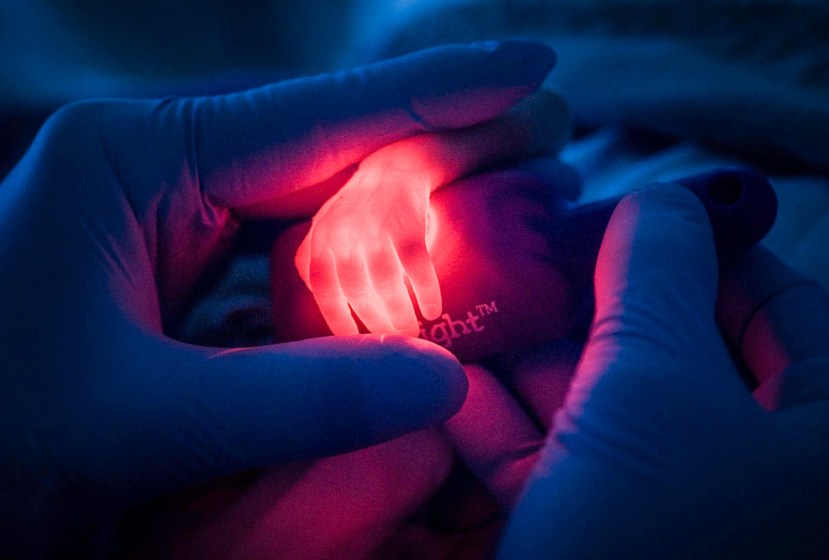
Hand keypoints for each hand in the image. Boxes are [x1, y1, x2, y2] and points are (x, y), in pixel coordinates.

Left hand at [0, 39, 556, 553]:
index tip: (535, 69)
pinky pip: (299, 254)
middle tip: (550, 147)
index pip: (322, 116)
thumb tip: (444, 383)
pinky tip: (424, 272)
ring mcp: (181, 214)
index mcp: (142, 159)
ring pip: (324, 199)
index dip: (442, 91)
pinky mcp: (191, 265)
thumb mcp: (138, 420)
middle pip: (337, 145)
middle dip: (447, 144)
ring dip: (414, 206)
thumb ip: (293, 402)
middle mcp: (168, 168)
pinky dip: (367, 266)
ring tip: (508, 204)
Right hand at [444, 185, 828, 556]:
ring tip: (480, 308)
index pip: (781, 304)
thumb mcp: (655, 385)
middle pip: (682, 353)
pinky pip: (560, 466)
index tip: (626, 212)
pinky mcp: (602, 543)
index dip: (702, 246)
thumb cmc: (652, 541)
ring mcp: (676, 514)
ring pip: (608, 410)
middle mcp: (762, 477)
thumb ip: (659, 273)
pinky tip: (454, 383)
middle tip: (534, 258)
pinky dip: (506, 425)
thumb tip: (660, 199)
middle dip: (596, 304)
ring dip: (538, 362)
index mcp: (826, 439)